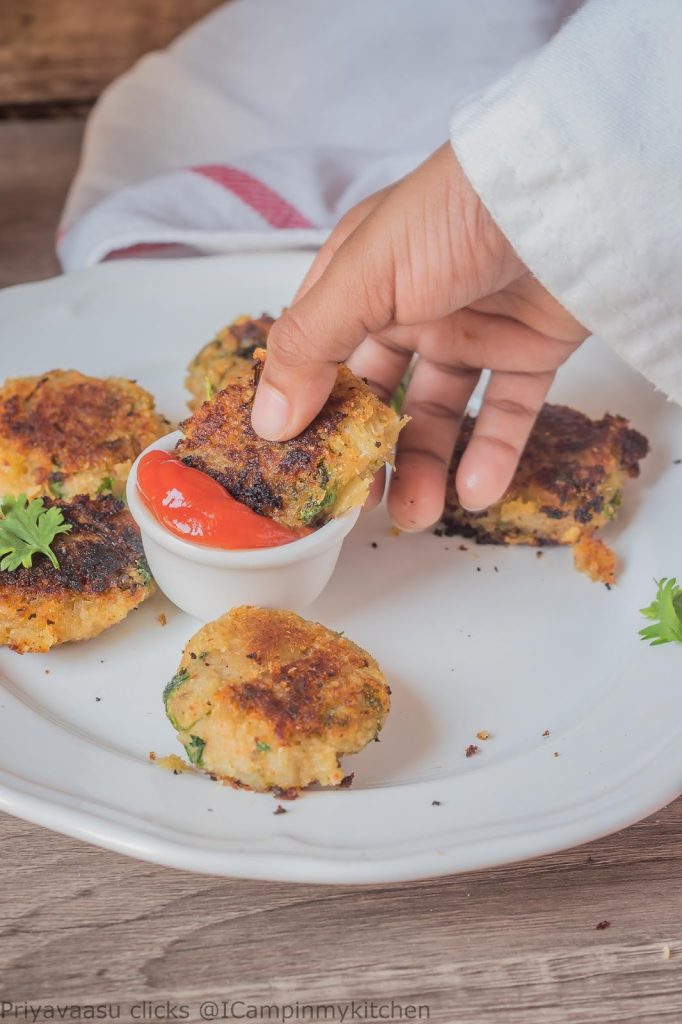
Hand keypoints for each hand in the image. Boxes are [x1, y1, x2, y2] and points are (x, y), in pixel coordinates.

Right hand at [252, 143, 587, 529]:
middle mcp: (410, 306)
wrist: (571, 188)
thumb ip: (310, 346)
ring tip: (417, 516)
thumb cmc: (452, 215)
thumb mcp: (364, 275)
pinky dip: (492, 453)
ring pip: (439, 412)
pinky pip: (505, 411)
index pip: (319, 353)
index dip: (305, 409)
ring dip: (426, 466)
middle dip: (367, 451)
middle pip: (377, 393)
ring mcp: (471, 328)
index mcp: (360, 278)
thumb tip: (267, 422)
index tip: (295, 465)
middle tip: (359, 504)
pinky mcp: (528, 349)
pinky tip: (476, 492)